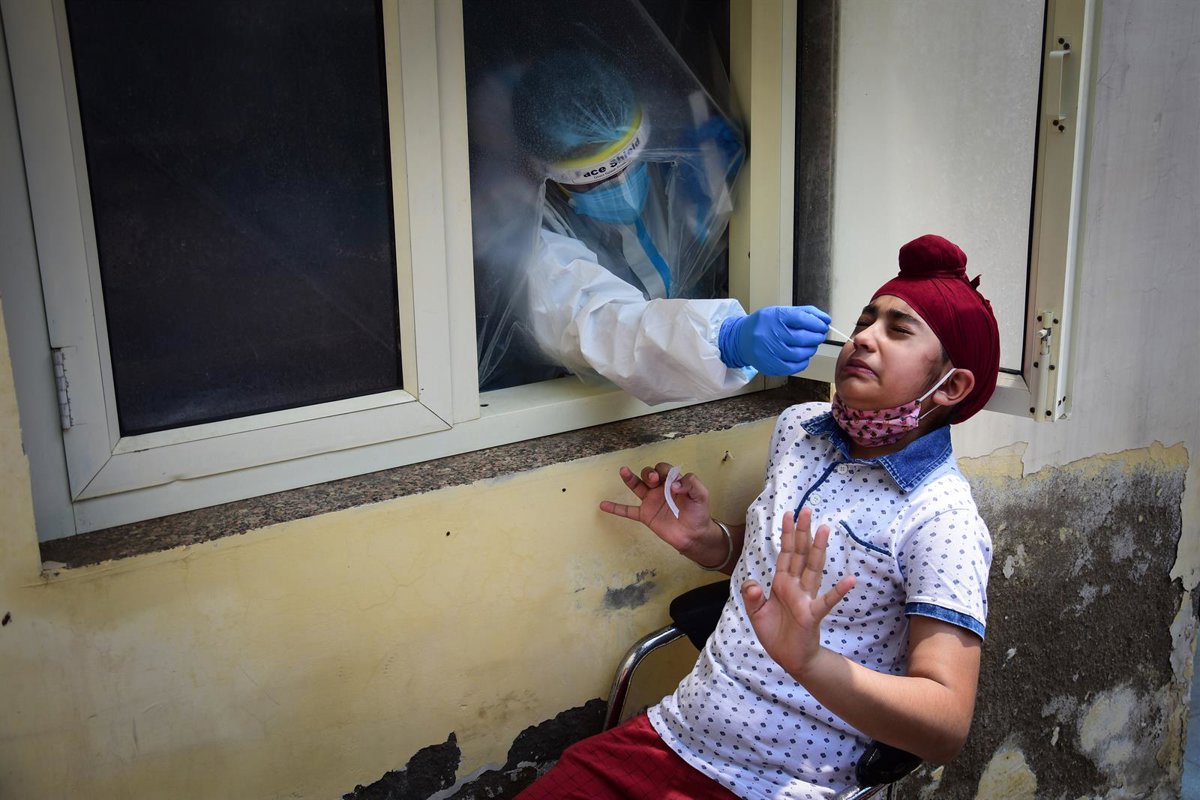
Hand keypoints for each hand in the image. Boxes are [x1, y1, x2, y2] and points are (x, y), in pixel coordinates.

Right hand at [599, 463, 712, 555]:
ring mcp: (651, 501)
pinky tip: (604, 504)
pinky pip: (628, 510)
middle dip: (649, 473)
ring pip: (637, 486)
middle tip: (653, 480)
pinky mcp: (645, 515)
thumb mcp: (701, 495)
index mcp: (673, 482)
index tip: (674, 486)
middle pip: (649, 474)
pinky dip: (616, 508)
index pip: (665, 469)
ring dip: (630, 478)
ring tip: (623, 471)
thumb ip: (692, 484)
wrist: (694, 535)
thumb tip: (674, 484)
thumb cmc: (699, 513)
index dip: (666, 473)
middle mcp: (660, 489)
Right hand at [718, 305, 830, 374]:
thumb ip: (804, 313)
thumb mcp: (780, 312)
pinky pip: (795, 366)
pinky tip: (802, 356)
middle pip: (803, 338)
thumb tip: (826, 319)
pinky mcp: (771, 366)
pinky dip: (803, 361)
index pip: (802, 319)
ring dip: (811, 349)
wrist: (741, 340)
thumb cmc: (764, 325)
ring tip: (810, 345)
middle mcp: (771, 334)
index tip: (823, 325)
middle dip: (817, 337)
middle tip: (819, 335)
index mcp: (775, 317)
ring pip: (801, 354)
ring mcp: (770, 352)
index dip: (817, 323)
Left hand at [741, 507, 855, 678]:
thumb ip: (752, 597)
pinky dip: (838, 591)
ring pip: (813, 568)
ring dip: (819, 549)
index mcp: (782, 583)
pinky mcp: (812, 614)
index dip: (787, 534)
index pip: (785, 553)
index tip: (788, 513)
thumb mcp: (757, 614)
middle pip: (800, 554)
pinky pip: (827, 601)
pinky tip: (850, 580)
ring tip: (825, 529)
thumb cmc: (776, 633)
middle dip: (802, 532)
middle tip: (806, 510)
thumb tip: (752, 583)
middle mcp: (795, 586)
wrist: (790, 658)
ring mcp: (806, 598)